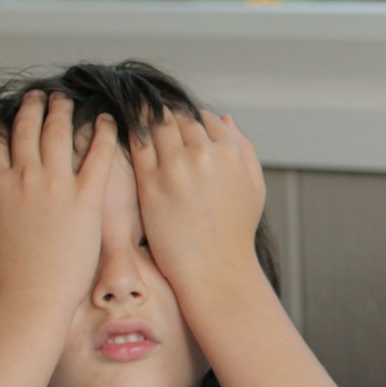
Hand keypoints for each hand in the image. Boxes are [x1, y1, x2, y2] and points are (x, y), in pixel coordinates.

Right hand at [0, 91, 117, 311]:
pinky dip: (103, 134)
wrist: (31, 294)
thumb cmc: (3, 271)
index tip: (10, 118)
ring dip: (64, 111)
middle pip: (28, 129)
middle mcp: (24, 176)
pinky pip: (98, 157)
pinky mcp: (86, 198)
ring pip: (59, 133)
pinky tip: (109, 121)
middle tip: (42, 96)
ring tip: (68, 100)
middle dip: (34, 107)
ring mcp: (56, 185)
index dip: (4, 127)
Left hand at [129, 109, 267, 295]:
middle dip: (168, 117)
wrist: (215, 269)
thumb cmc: (236, 231)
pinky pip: (137, 144)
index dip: (192, 120)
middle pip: (179, 117)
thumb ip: (245, 148)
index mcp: (231, 153)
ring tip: (140, 124)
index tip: (181, 127)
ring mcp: (175, 167)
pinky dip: (133, 134)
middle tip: (155, 121)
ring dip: (148, 121)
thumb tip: (225, 118)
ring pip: (156, 124)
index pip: (206, 118)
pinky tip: (130, 137)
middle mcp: (204, 154)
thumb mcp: (255, 187)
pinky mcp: (150, 182)